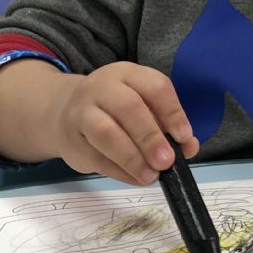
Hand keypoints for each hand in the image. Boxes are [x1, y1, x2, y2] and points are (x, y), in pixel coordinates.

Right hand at [52, 62, 198, 185]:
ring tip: (151, 175)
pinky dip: (119, 172)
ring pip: (106, 132)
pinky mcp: (71, 139)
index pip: (154, 86)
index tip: (184, 137)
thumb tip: (189, 147)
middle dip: (151, 137)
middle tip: (167, 161)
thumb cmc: (114, 111)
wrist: (64, 112)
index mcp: (127, 74)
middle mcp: (102, 87)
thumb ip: (167, 126)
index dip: (172, 112)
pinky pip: (96, 157)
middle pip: (128, 107)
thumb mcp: (142, 108)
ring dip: (132, 157)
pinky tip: (136, 179)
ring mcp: (82, 112)